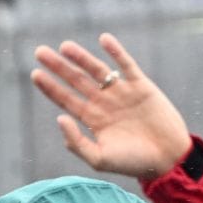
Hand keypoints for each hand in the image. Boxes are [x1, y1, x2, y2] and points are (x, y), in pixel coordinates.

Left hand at [31, 33, 191, 179]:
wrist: (167, 158)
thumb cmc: (132, 163)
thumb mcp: (98, 158)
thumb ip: (76, 142)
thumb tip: (60, 118)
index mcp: (92, 119)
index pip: (65, 99)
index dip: (50, 87)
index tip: (35, 74)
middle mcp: (104, 103)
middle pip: (76, 80)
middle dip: (58, 67)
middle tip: (39, 52)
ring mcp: (122, 93)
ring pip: (97, 70)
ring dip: (81, 57)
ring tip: (64, 46)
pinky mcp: (142, 86)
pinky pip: (127, 65)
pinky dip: (116, 52)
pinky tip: (103, 39)